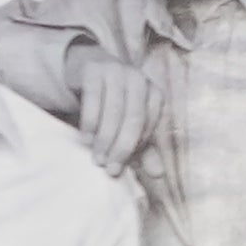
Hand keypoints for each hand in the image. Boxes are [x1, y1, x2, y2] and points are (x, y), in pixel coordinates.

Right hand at [63, 46, 162, 169]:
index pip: (150, 126)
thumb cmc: (114, 103)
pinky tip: (85, 139)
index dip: (137, 149)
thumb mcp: (130, 125)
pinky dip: (90, 122)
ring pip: (115, 111)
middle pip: (134, 119)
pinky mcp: (95, 70)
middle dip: (122, 147)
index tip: (120, 168)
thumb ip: (145, 149)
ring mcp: (118, 72)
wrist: (88, 69)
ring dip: (105, 139)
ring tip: (97, 158)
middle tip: (110, 169)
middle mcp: (139, 80)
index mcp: (154, 94)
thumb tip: (160, 175)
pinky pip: (94, 99)